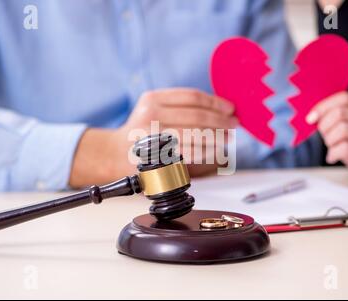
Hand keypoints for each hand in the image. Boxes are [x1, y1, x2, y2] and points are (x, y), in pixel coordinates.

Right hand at [69, 88, 236, 187]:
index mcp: (153, 98)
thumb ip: (179, 107)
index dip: (215, 102)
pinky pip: (188, 152)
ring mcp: (153, 136)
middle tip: (233, 125)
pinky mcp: (156, 155)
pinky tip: (213, 151)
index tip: (230, 108)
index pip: (192, 97)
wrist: (114, 153)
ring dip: (216, 137)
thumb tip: (218, 109)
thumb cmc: (141, 132)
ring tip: (227, 138)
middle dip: (220, 120)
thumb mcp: (153, 109)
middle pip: (196, 115)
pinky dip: (205, 151)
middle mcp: (151, 114)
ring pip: (195, 134)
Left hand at [306, 92, 347, 187]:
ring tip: (331, 147)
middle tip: (325, 137)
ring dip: (329, 140)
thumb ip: (331, 118)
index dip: (323, 106)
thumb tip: (311, 117)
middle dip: (325, 126)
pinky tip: (332, 158)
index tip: (310, 119)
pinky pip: (345, 148)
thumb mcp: (344, 128)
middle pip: (340, 113)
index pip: (343, 98)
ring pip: (342, 129)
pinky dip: (333, 153)